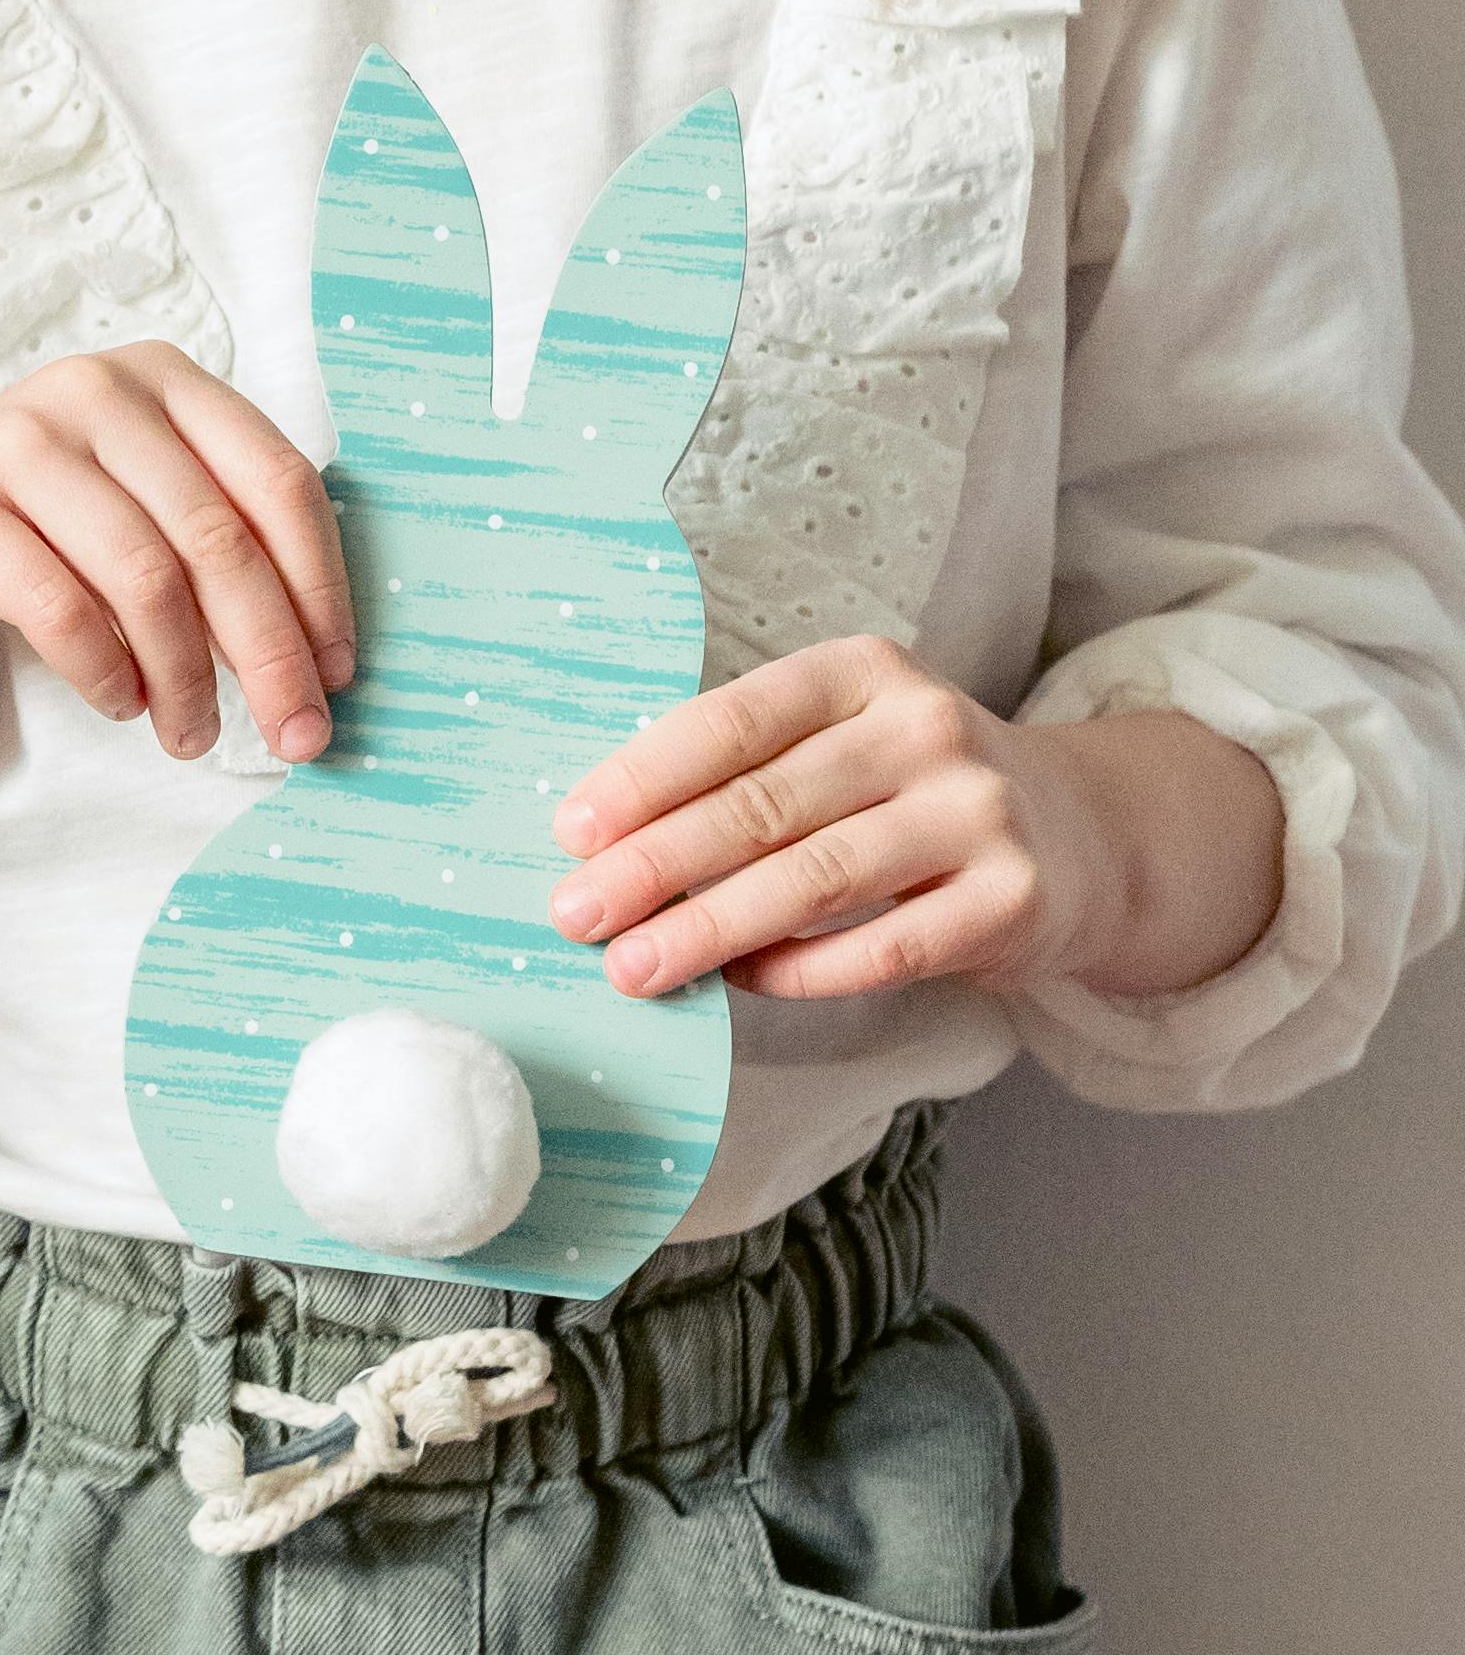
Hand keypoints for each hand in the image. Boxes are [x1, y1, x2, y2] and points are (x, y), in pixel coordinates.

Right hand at [0, 347, 352, 762]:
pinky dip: (106, 672)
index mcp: (163, 378)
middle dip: (269, 654)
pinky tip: (120, 702)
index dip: (320, 586)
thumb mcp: (136, 503)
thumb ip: (219, 539)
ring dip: (185, 680)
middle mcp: (95, 390)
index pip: (277, 480)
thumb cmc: (33, 526)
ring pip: (146, 577)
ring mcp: (18, 440)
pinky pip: (60, 606)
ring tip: (189, 734)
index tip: (337, 675)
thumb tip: (319, 659)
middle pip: (219, 537)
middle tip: (293, 737)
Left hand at [551, 636, 1284, 1008]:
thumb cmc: (913, 790)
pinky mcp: (1014, 901)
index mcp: (864, 671)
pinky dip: (802, 970)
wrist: (1084, 835)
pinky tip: (741, 983)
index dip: (645, 775)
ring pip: (816, 878)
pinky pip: (884, 948)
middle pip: (764, 804)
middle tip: (576, 913)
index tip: (570, 830)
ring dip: (710, 928)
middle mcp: (926, 729)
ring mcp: (979, 813)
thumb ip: (748, 771)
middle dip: (656, 864)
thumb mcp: (843, 741)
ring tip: (633, 967)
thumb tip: (601, 841)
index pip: (734, 718)